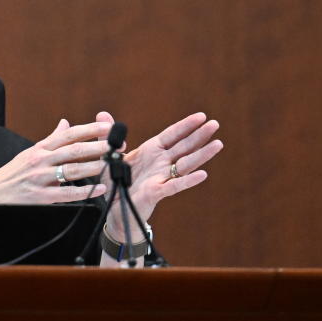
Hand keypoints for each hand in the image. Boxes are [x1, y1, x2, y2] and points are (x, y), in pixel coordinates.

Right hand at [0, 118, 110, 203]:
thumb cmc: (11, 176)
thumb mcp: (29, 154)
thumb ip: (50, 140)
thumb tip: (65, 123)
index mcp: (39, 149)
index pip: (68, 134)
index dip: (89, 129)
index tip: (108, 127)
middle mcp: (39, 160)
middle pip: (73, 149)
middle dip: (98, 146)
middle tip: (118, 145)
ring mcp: (39, 179)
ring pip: (72, 170)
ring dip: (94, 166)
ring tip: (112, 164)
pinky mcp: (39, 197)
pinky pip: (66, 194)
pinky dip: (84, 192)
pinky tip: (99, 189)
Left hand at [96, 111, 222, 240]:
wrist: (113, 207)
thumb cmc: (114, 180)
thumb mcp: (108, 155)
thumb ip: (108, 136)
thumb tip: (103, 114)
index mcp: (150, 151)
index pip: (172, 135)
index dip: (186, 125)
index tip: (201, 116)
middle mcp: (160, 162)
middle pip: (183, 146)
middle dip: (199, 135)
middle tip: (215, 123)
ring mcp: (161, 177)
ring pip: (185, 164)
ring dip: (201, 154)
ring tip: (218, 144)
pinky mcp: (157, 192)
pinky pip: (175, 186)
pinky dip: (188, 180)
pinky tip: (203, 174)